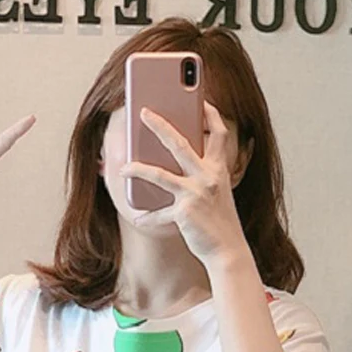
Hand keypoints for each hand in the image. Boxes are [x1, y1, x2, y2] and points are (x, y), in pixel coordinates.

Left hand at [119, 101, 246, 264]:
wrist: (228, 250)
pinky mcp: (183, 213)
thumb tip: (173, 162)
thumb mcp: (217, 192)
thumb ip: (202, 175)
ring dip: (138, 169)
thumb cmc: (220, 221)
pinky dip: (148, 218)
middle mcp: (208, 177)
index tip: (202, 101)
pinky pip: (159, 213)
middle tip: (143, 112)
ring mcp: (195, 194)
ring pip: (160, 175)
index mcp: (218, 169)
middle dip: (159, 125)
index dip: (211, 115)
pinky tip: (138, 218)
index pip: (218, 134)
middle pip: (180, 143)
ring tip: (124, 167)